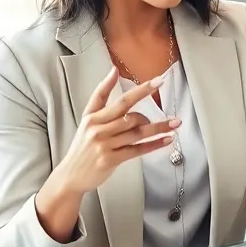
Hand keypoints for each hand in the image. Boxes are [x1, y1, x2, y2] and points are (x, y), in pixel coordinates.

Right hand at [53, 66, 179, 195]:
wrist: (70, 175)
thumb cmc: (82, 147)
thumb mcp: (87, 119)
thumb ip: (100, 96)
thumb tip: (114, 71)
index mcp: (93, 117)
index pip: (120, 99)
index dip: (140, 89)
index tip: (158, 81)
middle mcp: (98, 128)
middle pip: (130, 114)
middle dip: (151, 108)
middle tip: (169, 107)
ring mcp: (104, 144)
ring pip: (136, 132)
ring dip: (159, 127)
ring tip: (175, 123)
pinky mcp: (110, 159)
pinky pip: (137, 150)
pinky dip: (153, 144)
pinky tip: (166, 140)